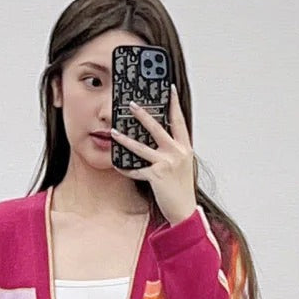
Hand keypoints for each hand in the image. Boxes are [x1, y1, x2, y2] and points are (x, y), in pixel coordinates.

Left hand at [110, 83, 197, 225]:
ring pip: (141, 148)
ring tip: (114, 132)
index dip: (174, 104)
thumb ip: (173, 150)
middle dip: (143, 115)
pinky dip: (125, 168)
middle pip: (157, 129)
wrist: (184, 210)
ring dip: (125, 139)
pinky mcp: (156, 176)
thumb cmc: (182, 188)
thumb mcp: (182, 165)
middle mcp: (177, 153)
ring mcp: (166, 164)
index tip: (169, 89)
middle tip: (131, 104)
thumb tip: (160, 137)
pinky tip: (116, 164)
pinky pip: (136, 170)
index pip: (179, 121)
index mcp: (184, 147)